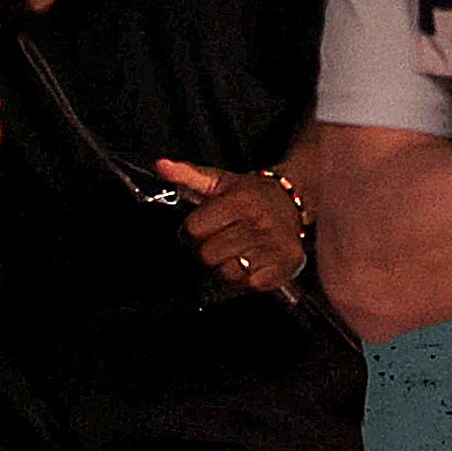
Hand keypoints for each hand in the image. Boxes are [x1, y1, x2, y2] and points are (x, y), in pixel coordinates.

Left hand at [162, 160, 310, 296]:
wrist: (292, 202)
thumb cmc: (249, 195)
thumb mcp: (219, 181)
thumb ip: (188, 174)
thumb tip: (160, 165)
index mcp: (240, 202)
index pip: (194, 229)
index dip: (189, 232)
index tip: (199, 230)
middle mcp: (259, 224)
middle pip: (208, 255)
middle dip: (206, 252)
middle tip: (216, 244)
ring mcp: (275, 246)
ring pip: (228, 273)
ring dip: (225, 268)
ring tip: (233, 255)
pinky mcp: (286, 265)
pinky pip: (250, 285)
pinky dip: (246, 280)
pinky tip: (250, 265)